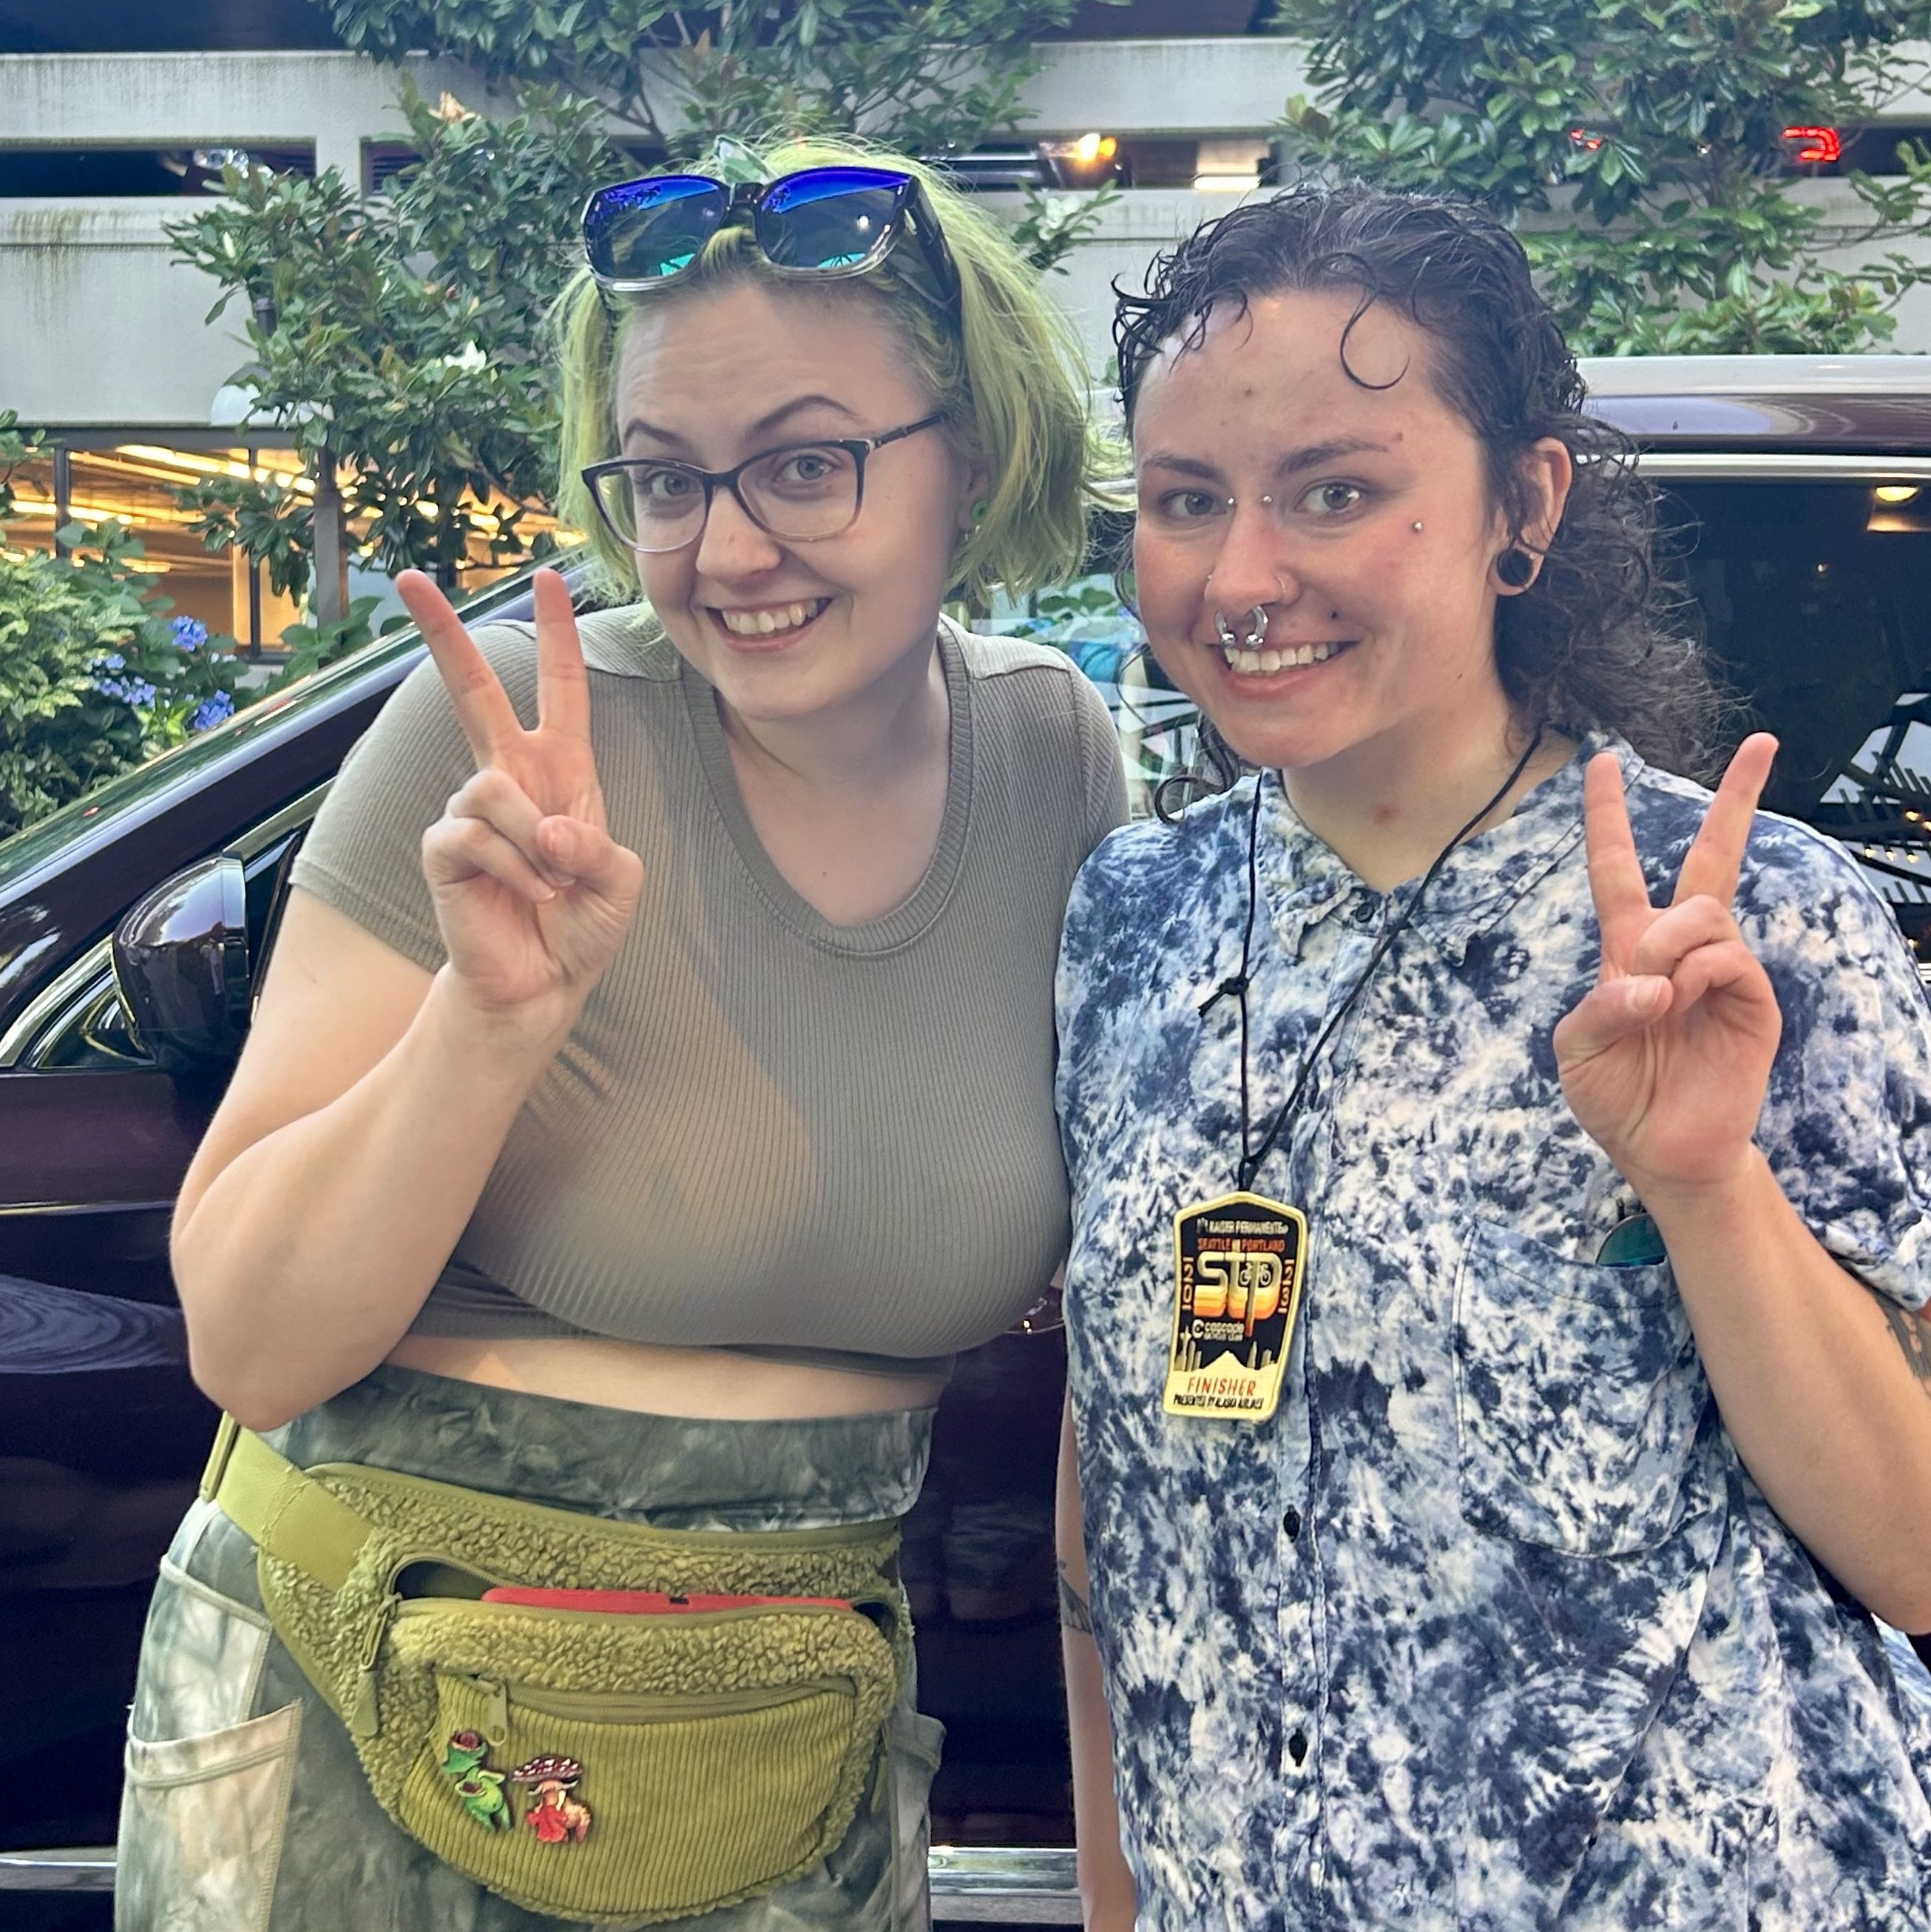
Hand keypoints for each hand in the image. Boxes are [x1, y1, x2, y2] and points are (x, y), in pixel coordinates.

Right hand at [400, 568, 642, 1038]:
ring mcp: (471, 810)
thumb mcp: (619, 882)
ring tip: (552, 883)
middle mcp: (510, 778)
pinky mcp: (443, 846)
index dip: (557, 636)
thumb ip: (598, 847)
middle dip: (444, 634)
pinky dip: (512, 869)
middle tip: (409, 578)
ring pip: (495, 788)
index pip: (559, 690)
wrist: (542, 983)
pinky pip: (474, 835)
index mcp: (561, 771)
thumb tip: (547, 828)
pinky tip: (525, 895)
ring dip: (536, 843)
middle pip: (474, 691)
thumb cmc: (581, 924)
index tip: (549, 578)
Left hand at [1552, 734, 1781, 1197]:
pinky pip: (1728, 956)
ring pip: (1702, 910)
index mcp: (1629, 950)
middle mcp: (1680, 950)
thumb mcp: (1576, 1049)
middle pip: (1709, 858)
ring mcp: (1722, 971)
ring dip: (1668, 945)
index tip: (1602, 762)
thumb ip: (1598, 1007)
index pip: (1616, 869)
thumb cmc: (1614, 1096)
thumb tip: (1654, 982)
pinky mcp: (1753, 1000)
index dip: (1608, 817)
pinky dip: (1696, 975)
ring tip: (1658, 998)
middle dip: (1736, 799)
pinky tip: (1682, 1006)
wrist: (1661, 1152)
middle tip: (1763, 743)